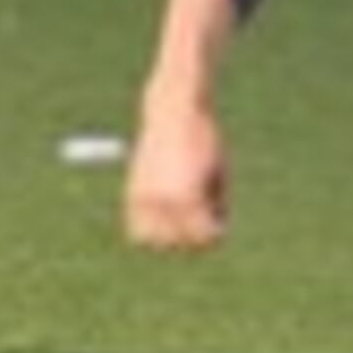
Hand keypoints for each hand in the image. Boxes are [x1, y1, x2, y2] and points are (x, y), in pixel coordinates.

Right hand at [123, 106, 229, 252]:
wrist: (175, 110)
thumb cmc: (205, 141)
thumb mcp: (220, 175)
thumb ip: (217, 207)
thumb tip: (214, 236)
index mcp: (189, 197)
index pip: (203, 237)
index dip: (215, 232)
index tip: (219, 220)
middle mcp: (164, 200)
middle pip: (178, 242)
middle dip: (191, 235)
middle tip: (198, 216)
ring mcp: (144, 195)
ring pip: (151, 239)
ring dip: (165, 235)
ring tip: (177, 217)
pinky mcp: (132, 189)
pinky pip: (135, 226)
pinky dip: (148, 227)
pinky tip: (161, 214)